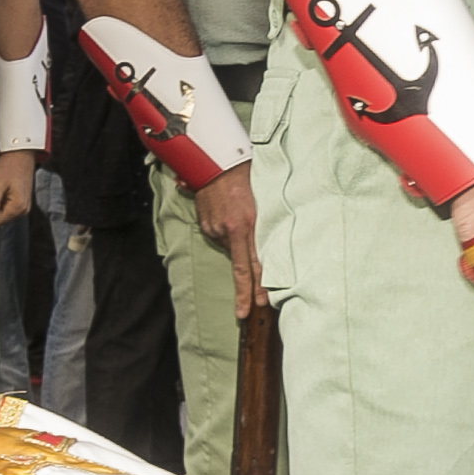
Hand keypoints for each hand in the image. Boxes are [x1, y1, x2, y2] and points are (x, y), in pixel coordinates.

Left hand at [0, 149, 35, 229]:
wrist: (21, 153)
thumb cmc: (8, 167)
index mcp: (18, 208)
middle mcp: (24, 211)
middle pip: (1, 220)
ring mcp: (25, 207)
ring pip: (4, 214)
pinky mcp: (24, 201)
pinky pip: (9, 208)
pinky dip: (2, 202)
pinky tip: (0, 192)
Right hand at [193, 163, 264, 319]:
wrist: (214, 161)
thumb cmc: (245, 174)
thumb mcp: (262, 198)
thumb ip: (264, 224)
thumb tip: (267, 247)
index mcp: (246, 224)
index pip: (254, 264)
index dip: (257, 286)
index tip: (260, 304)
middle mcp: (229, 230)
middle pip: (239, 268)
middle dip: (243, 293)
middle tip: (244, 313)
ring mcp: (215, 229)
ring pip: (231, 247)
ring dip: (238, 243)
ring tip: (239, 219)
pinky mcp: (206, 225)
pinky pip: (220, 236)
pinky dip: (227, 233)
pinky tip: (230, 215)